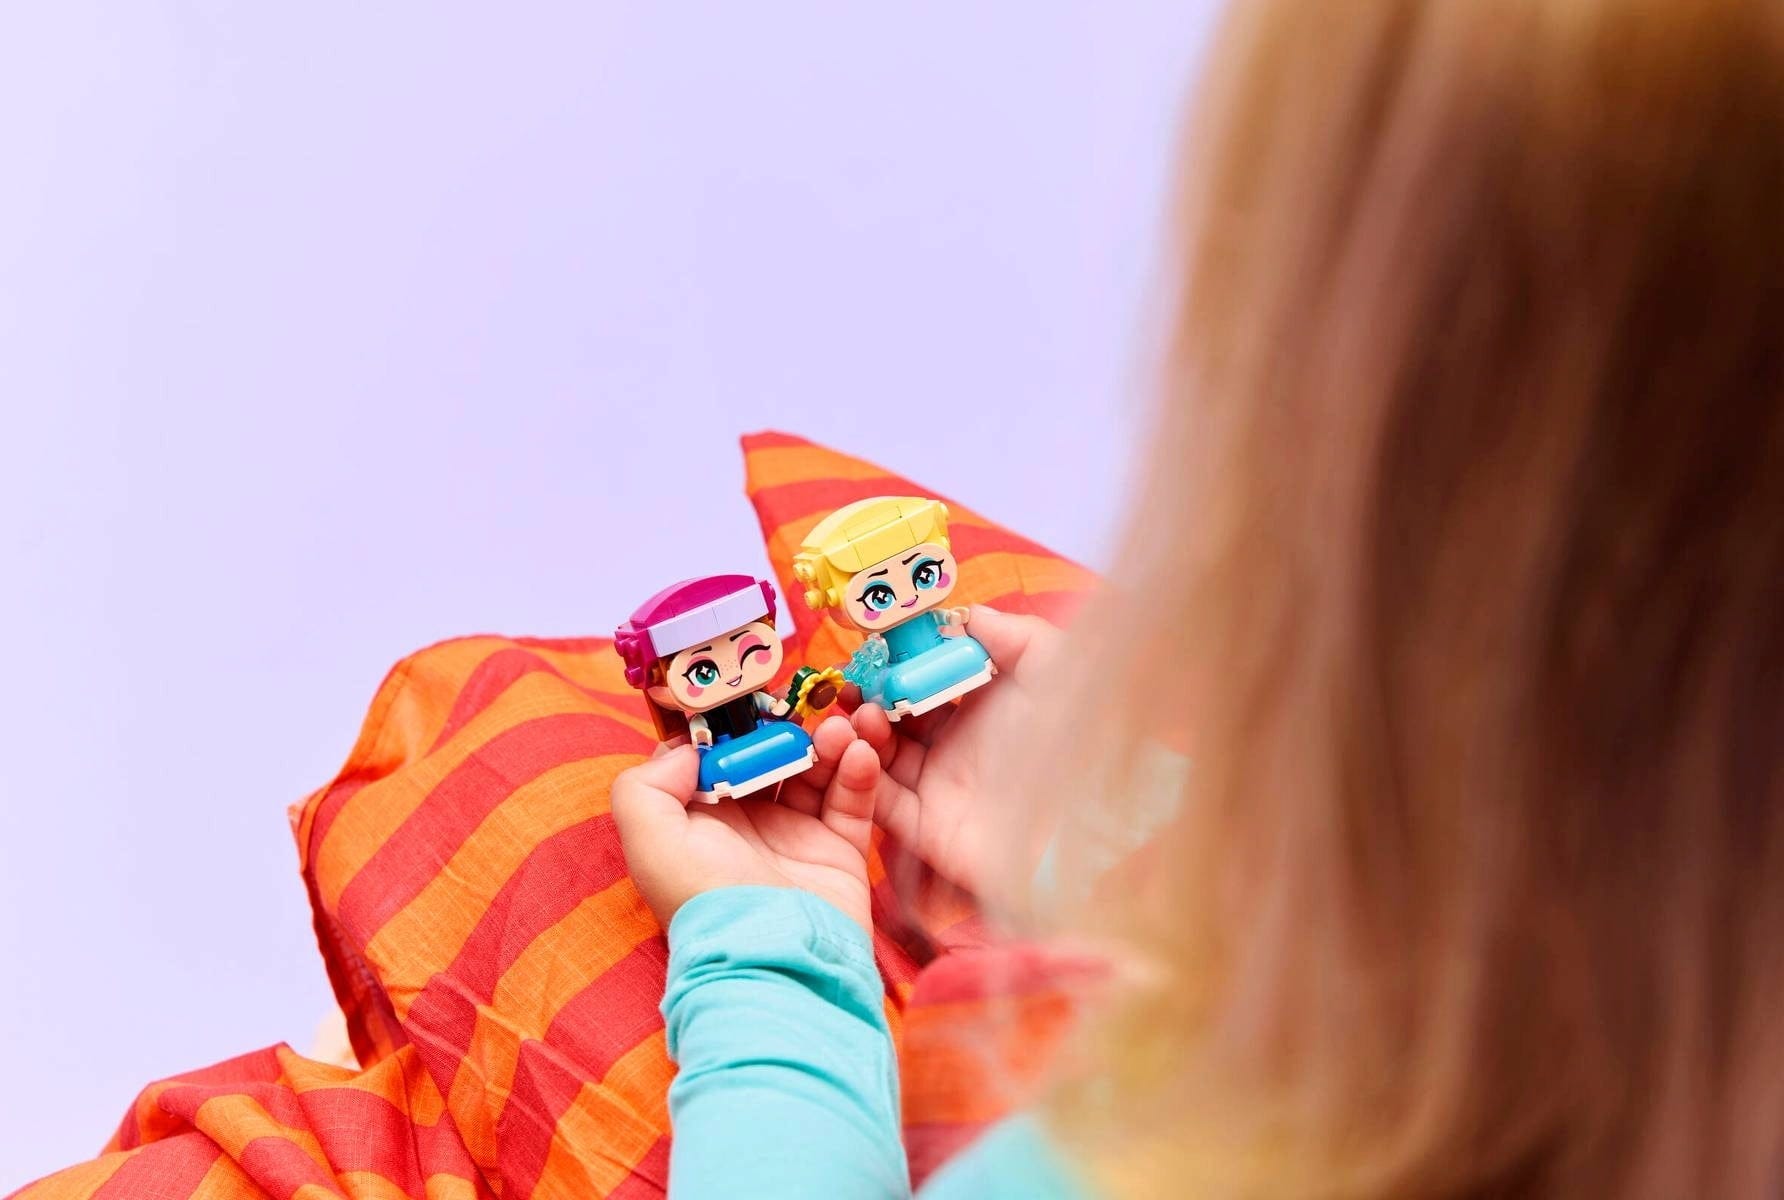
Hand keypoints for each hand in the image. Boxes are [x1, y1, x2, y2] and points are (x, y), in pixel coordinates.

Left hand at [613, 716, 880, 932]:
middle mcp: (749, 824)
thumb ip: (645, 784)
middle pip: (773, 758)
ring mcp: (797, 836)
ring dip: (829, 742)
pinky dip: (858, 771)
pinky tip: (858, 752)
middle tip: (804, 708)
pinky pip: (852, 799)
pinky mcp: (839, 850)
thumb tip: (684, 751)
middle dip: (788, 729)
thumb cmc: (705, 897)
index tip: (754, 697)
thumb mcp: (648, 838)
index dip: (736, 727)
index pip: (720, 758)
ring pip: (817, 771)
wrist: (773, 958)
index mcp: (702, 819)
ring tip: (839, 728)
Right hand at [851, 605, 1059, 899]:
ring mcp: (938, 788)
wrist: (1082, 821)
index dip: (896, 662)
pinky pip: (881, 799)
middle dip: (869, 695)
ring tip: (860, 713)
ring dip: (862, 730)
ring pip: (880, 755)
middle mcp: (955, 746)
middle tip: (852, 680)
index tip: (873, 646)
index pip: (924, 680)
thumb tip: (960, 616)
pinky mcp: (926, 827)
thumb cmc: (1071, 739)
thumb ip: (1010, 632)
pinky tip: (859, 748)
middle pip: (895, 717)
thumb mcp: (1052, 668)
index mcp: (981, 709)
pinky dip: (860, 773)